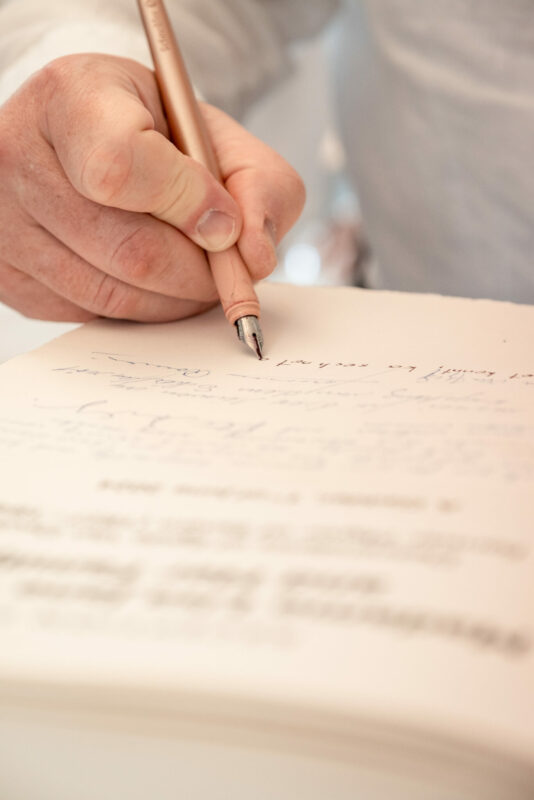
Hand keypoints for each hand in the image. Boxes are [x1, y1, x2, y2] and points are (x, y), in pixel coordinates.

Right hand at [0, 54, 304, 321]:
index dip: (188, 207)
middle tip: (224, 266)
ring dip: (175, 299)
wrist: (91, 139)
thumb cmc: (155, 134)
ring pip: (115, 296)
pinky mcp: (8, 275)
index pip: (121, 170)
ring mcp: (5, 222)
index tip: (224, 223)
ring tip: (194, 271)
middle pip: (130, 252)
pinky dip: (141, 310)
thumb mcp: (216, 131)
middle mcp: (20, 158)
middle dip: (199, 273)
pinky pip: (93, 316)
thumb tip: (254, 258)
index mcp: (72, 99)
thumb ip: (260, 183)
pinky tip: (152, 281)